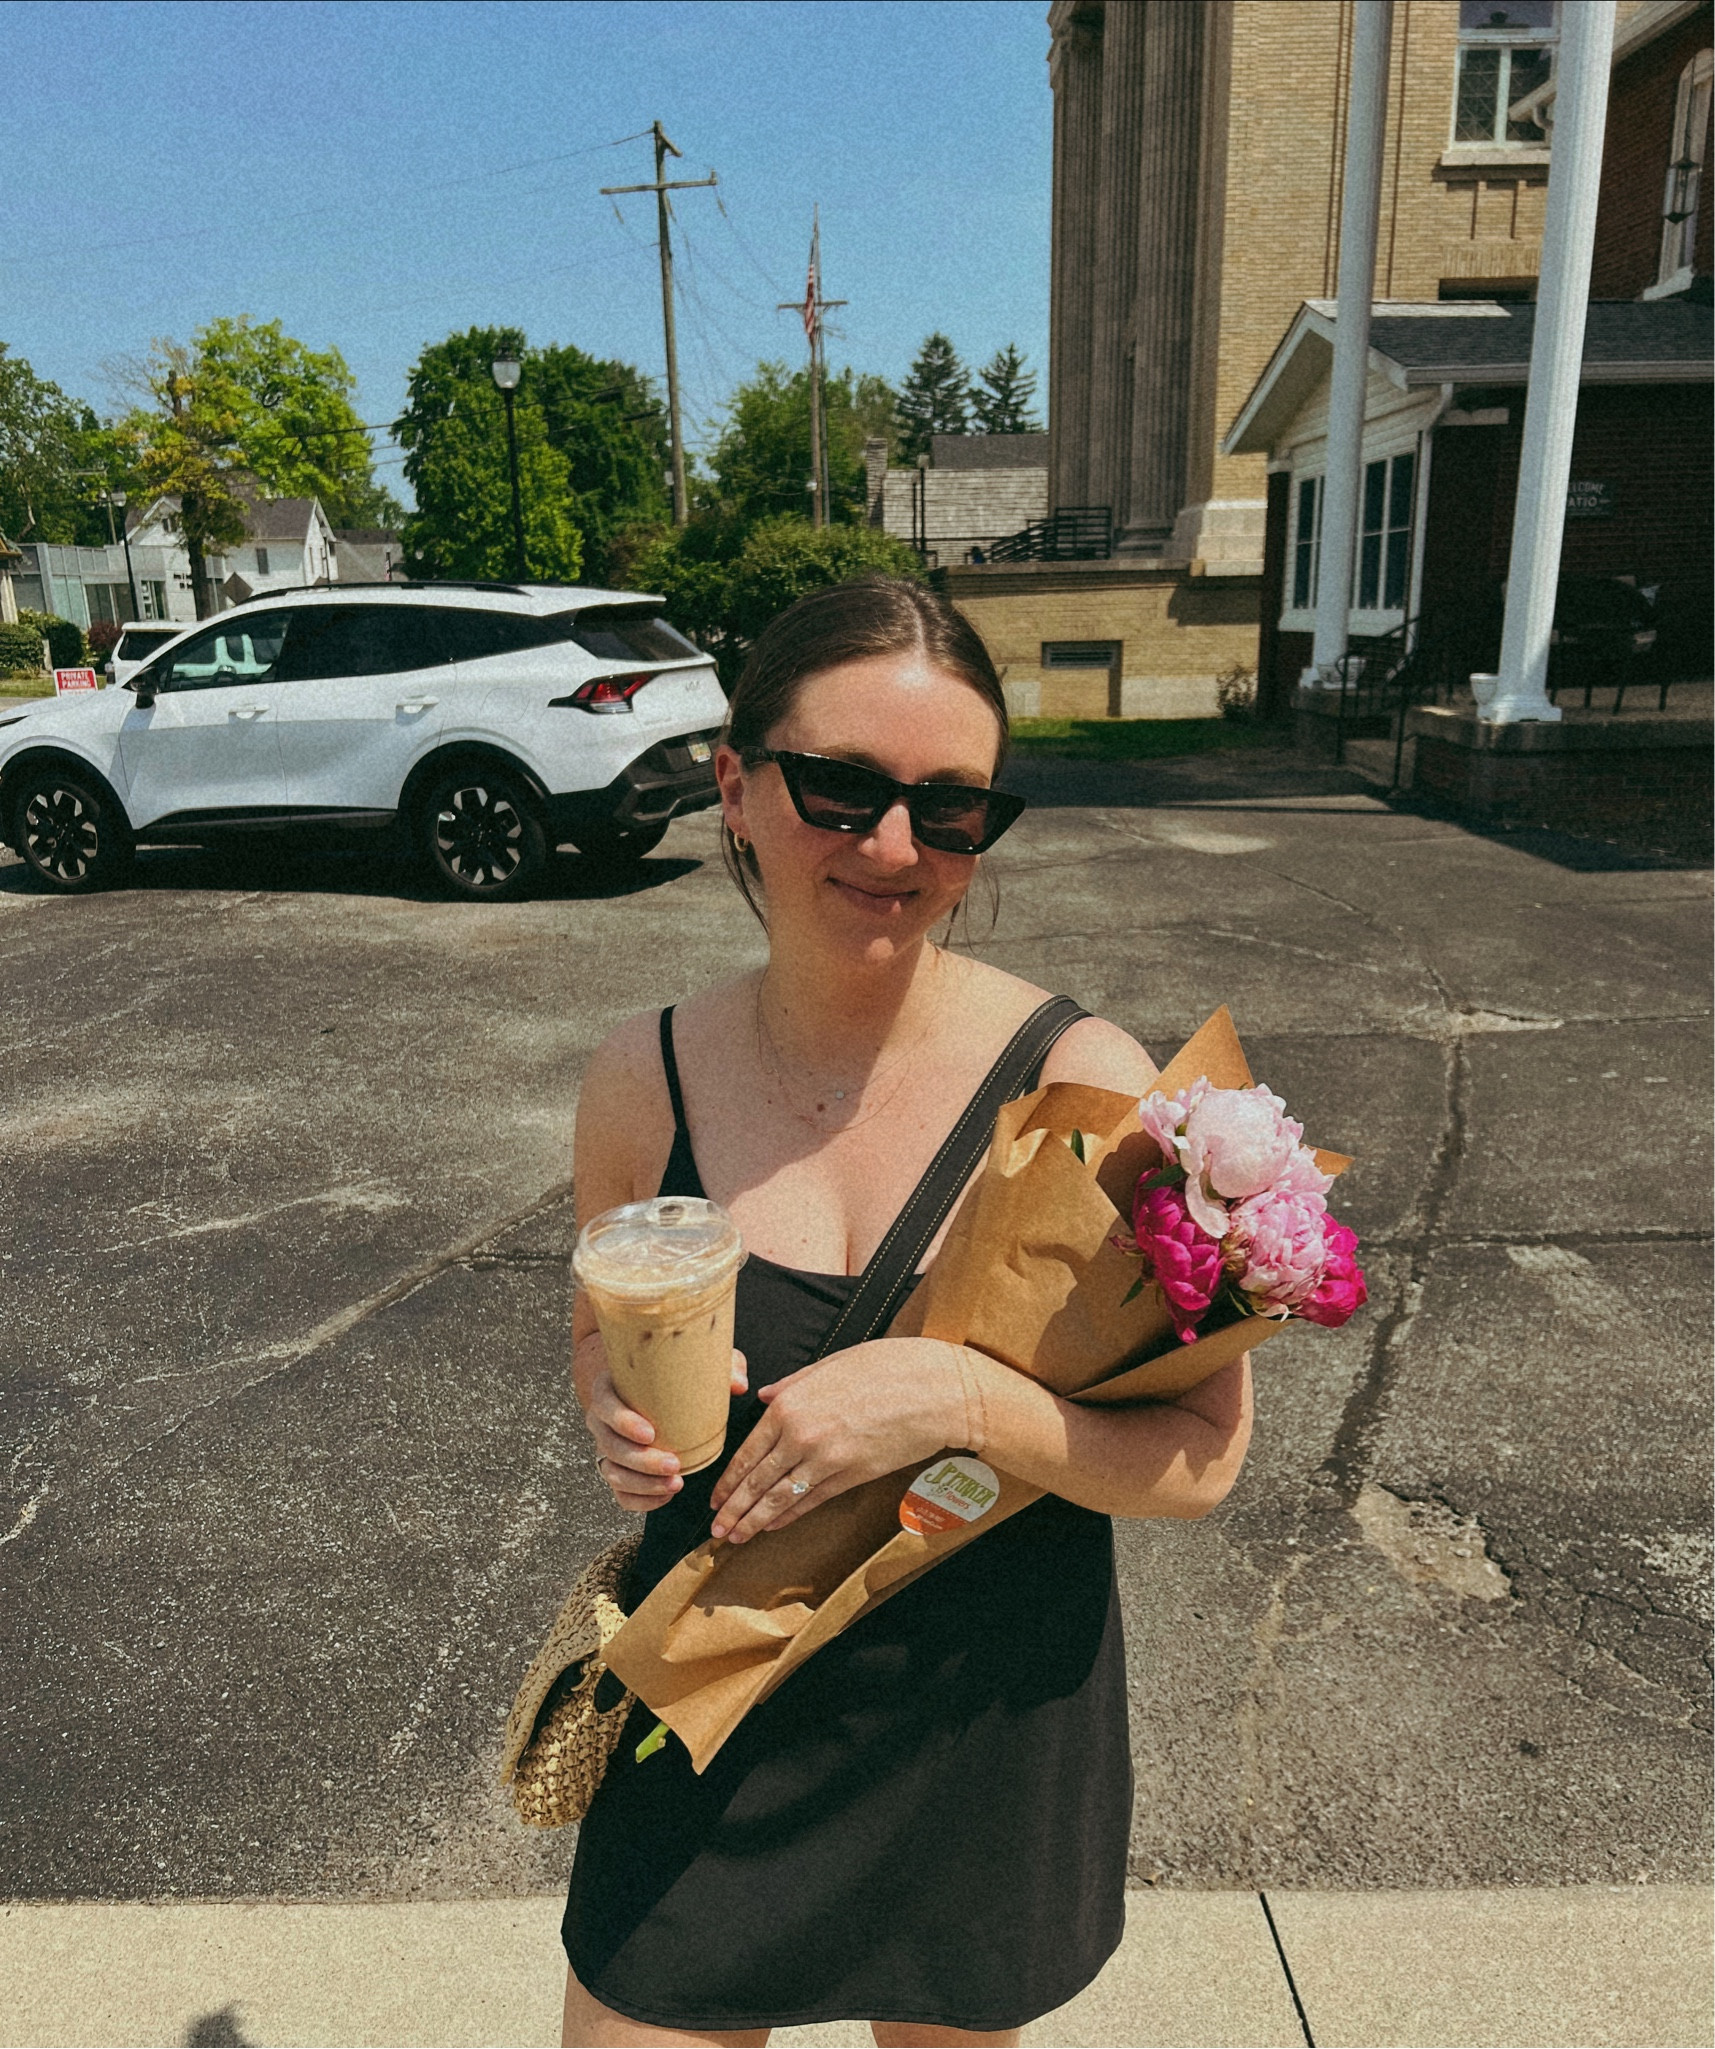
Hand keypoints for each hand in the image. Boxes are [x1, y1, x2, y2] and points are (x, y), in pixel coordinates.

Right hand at [582, 1344, 747, 1513]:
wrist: (648, 1393)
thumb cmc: (669, 1377)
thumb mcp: (693, 1364)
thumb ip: (718, 1368)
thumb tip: (739, 1384)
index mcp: (609, 1389)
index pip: (604, 1404)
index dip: (623, 1421)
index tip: (650, 1433)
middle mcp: (602, 1421)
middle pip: (610, 1445)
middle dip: (642, 1461)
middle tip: (674, 1464)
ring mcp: (607, 1448)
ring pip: (613, 1473)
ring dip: (643, 1484)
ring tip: (675, 1484)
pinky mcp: (617, 1471)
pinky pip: (620, 1494)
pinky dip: (641, 1500)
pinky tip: (665, 1496)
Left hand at [709, 1338, 966, 1543]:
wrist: (936, 1390)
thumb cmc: (888, 1366)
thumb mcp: (832, 1364)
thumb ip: (793, 1384)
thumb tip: (764, 1396)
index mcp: (791, 1404)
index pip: (748, 1452)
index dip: (729, 1481)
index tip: (716, 1499)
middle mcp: (802, 1435)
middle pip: (758, 1482)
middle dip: (734, 1510)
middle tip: (716, 1531)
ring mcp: (826, 1460)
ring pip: (780, 1499)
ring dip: (754, 1522)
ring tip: (735, 1538)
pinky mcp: (852, 1476)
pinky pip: (812, 1501)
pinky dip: (790, 1517)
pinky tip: (774, 1526)